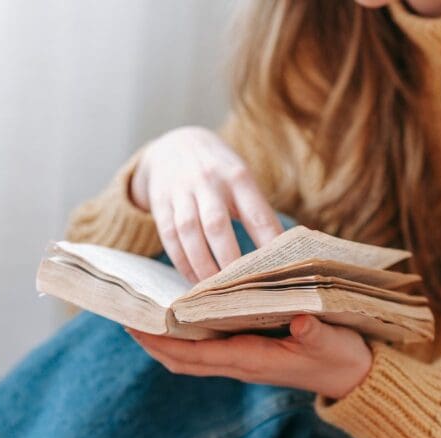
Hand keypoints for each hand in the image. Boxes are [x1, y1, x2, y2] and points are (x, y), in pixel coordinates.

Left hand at [127, 315, 372, 398]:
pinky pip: (206, 351)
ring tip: (141, 317)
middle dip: (152, 342)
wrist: (354, 377)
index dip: (164, 342)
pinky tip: (178, 319)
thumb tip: (299, 319)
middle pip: (183, 359)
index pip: (197, 354)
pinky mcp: (249, 356)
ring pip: (191, 357)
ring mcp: (242, 362)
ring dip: (164, 342)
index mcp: (252, 359)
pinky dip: (185, 339)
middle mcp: (240, 364)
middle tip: (125, 317)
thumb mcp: (332, 341)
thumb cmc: (341, 355)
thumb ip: (314, 331)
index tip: (136, 325)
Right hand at [131, 126, 283, 282]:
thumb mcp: (241, 178)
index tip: (279, 270)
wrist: (175, 144)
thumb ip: (256, 210)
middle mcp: (208, 181)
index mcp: (238, 176)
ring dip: (202, 264)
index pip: (256, 213)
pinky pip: (169, 236)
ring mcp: (181, 192)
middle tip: (240, 288)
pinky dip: (181, 262)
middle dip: (228, 259)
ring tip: (214, 290)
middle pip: (217, 225)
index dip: (268, 242)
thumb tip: (280, 253)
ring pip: (189, 232)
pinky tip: (193, 279)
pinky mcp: (161, 202)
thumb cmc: (220, 171)